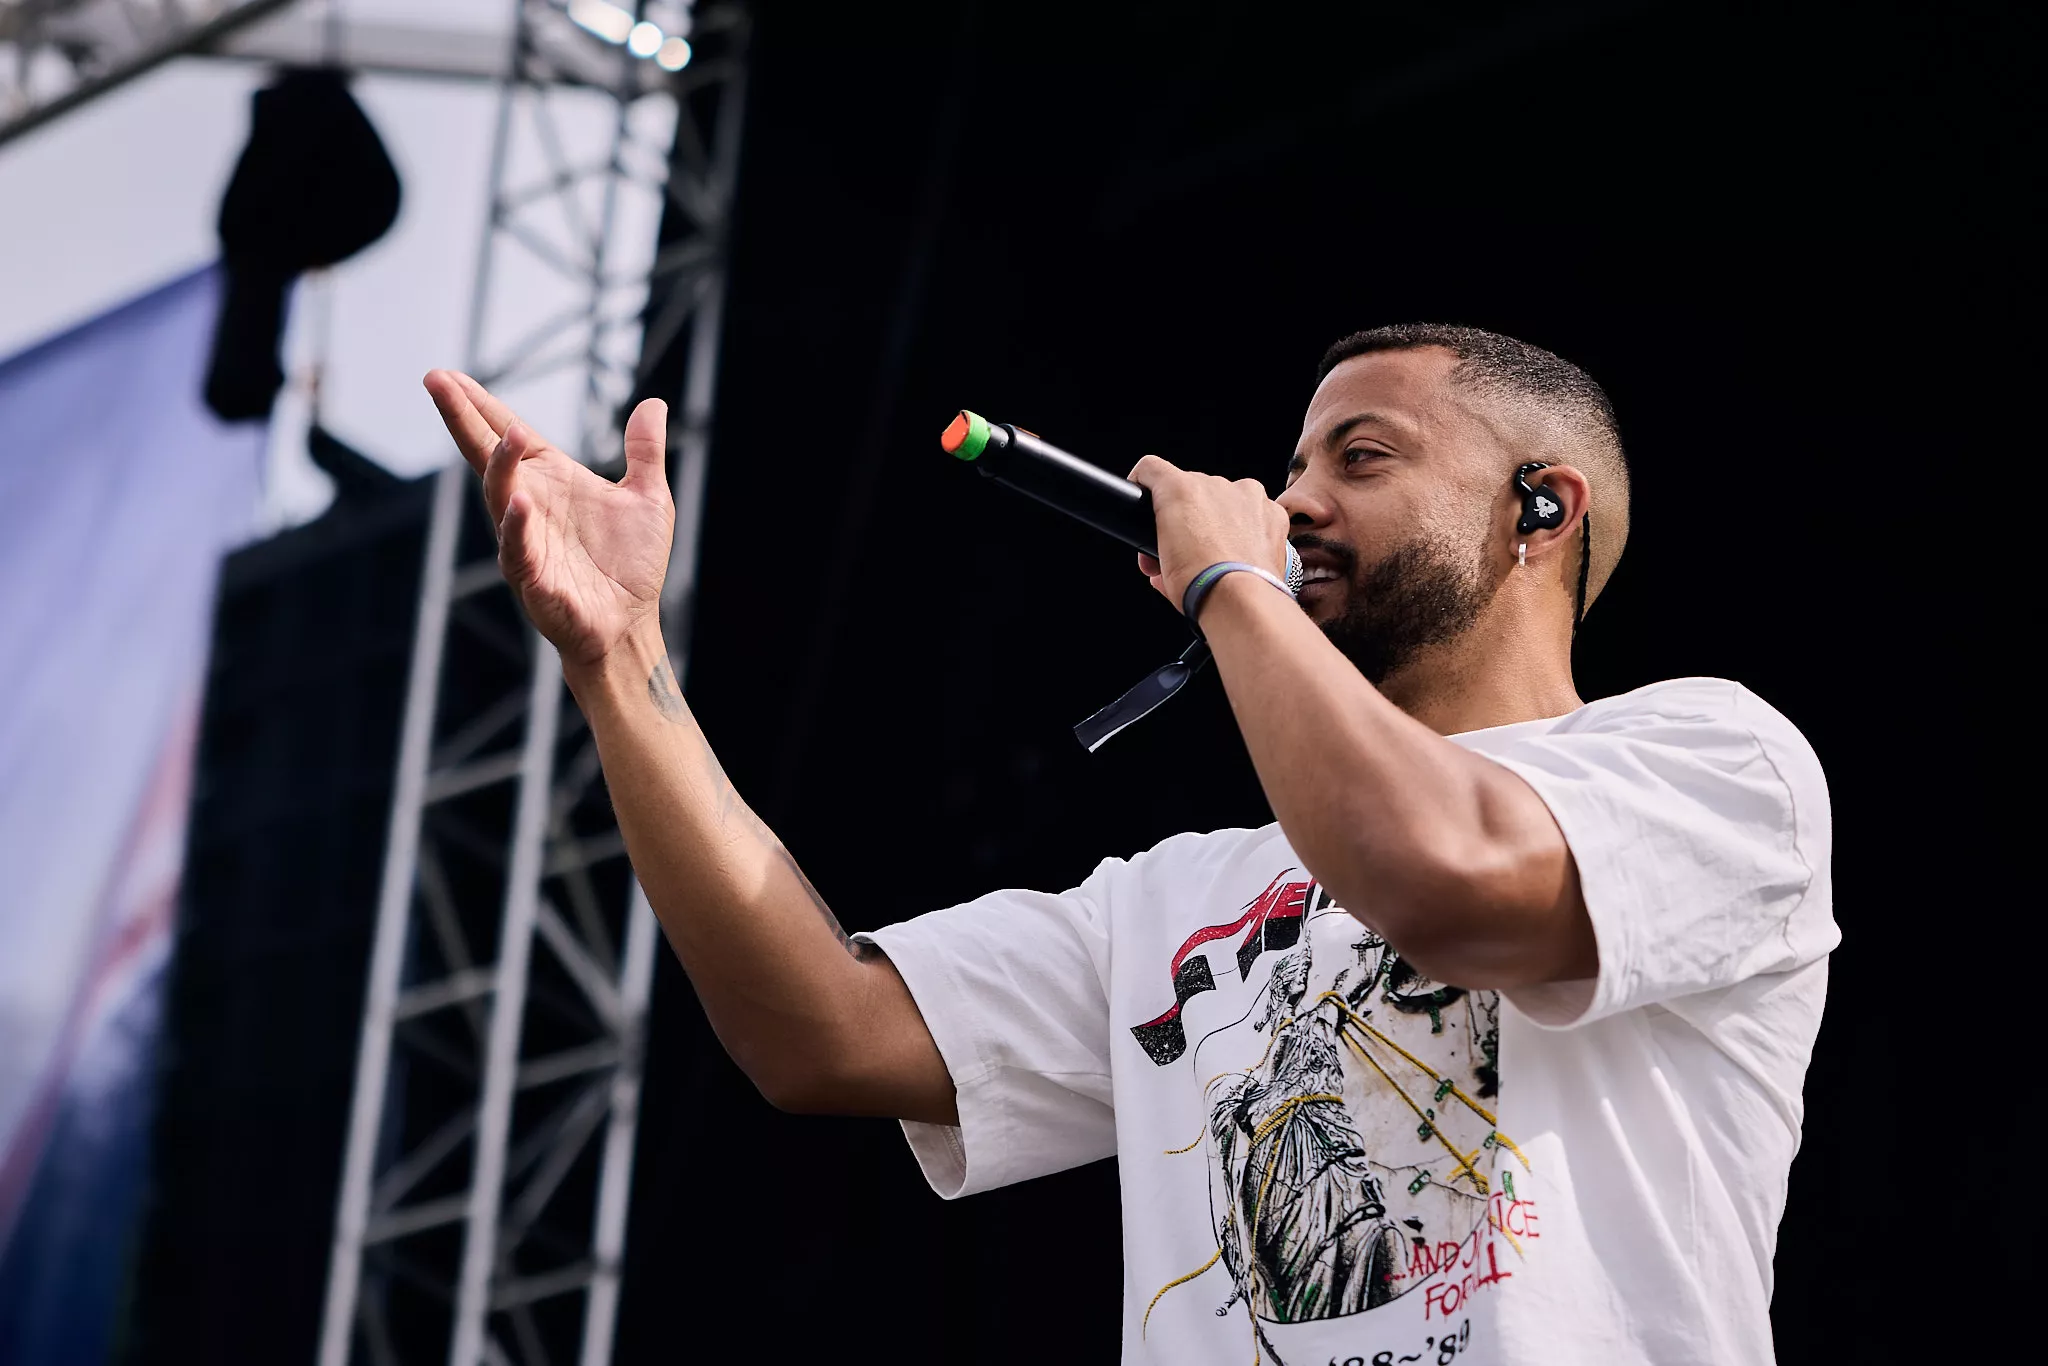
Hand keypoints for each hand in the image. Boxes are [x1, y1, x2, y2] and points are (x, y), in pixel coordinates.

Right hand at [425, 371, 673, 668]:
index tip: (449, 376)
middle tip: (435, 381)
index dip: (481, 406)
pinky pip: (518, 549)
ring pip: (500, 497)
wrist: (631, 625)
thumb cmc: (632, 566)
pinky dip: (518, 526)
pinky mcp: (533, 579)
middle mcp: (530, 505)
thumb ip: (644, 451)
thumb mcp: (648, 498)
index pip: (509, 434)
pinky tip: (521, 502)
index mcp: (553, 481)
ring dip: (500, 467)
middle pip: (487, 454)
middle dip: (461, 418)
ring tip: (505, 436)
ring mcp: (526, 541)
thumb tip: (652, 403)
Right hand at [1126, 454, 1291, 609]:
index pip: (1151, 469)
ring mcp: (1248, 497)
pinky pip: (1254, 512)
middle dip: (1185, 517)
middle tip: (1182, 549)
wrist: (1241, 602)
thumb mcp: (1160, 569)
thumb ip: (1158, 550)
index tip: (1147, 501)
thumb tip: (1162, 559)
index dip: (1143, 485)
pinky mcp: (1272, 513)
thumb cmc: (1200, 585)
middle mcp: (1216, 485)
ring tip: (1216, 553)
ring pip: (1225, 499)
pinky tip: (1242, 552)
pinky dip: (1248, 529)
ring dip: (1217, 520)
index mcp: (1180, 490)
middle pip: (1191, 491)